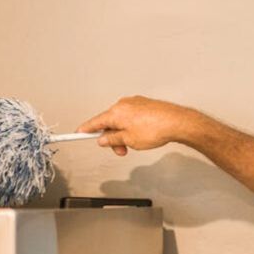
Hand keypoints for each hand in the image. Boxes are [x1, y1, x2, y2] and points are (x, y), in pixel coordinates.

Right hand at [76, 96, 196, 155]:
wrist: (176, 122)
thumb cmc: (155, 129)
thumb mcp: (129, 140)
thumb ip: (113, 140)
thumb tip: (104, 139)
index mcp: (116, 112)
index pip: (95, 122)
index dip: (85, 130)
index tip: (77, 133)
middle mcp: (123, 104)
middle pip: (109, 122)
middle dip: (112, 138)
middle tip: (121, 150)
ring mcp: (134, 103)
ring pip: (121, 121)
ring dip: (123, 134)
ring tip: (134, 144)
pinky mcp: (144, 105)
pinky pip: (131, 117)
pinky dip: (131, 127)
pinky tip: (141, 135)